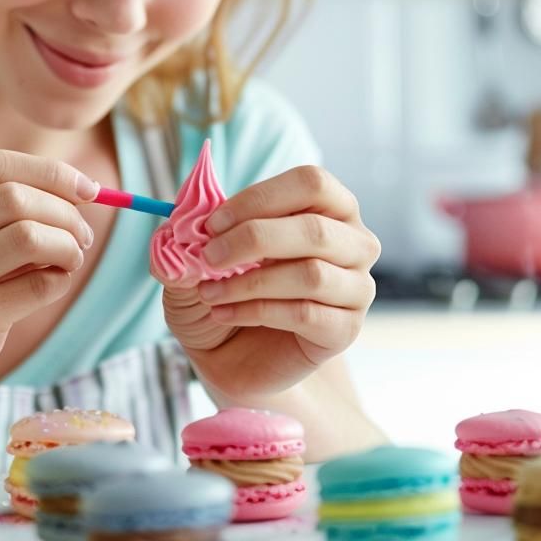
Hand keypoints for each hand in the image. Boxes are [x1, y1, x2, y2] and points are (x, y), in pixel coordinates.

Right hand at [0, 150, 98, 422]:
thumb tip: (77, 189)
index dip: (49, 172)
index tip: (88, 189)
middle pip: (12, 197)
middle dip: (65, 212)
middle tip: (82, 236)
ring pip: (28, 236)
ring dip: (68, 245)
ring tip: (71, 260)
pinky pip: (36, 285)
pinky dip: (60, 279)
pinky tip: (55, 284)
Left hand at [162, 165, 379, 400]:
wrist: (233, 356)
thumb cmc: (225, 292)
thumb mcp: (196, 258)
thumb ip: (194, 233)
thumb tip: (185, 216)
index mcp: (329, 208)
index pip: (311, 184)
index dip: (259, 199)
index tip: (212, 223)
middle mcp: (354, 243)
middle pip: (315, 229)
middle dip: (253, 238)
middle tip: (209, 257)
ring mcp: (356, 289)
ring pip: (311, 275)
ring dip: (250, 282)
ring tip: (209, 292)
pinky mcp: (345, 329)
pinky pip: (305, 313)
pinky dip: (256, 311)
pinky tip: (225, 313)